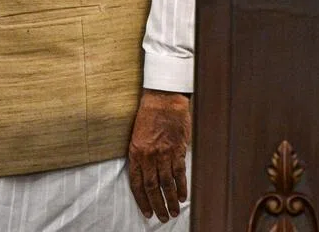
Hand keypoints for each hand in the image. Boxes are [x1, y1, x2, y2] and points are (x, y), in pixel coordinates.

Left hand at [128, 89, 190, 221]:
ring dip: (171, 200)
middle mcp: (149, 155)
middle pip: (153, 187)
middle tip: (162, 217)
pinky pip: (180, 173)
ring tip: (174, 212)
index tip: (147, 211)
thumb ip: (140, 155)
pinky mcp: (178, 150)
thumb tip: (144, 173)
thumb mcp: (136, 135)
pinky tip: (183, 196)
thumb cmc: (148, 115)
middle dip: (157, 204)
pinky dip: (182, 186)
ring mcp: (164, 154)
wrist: (163, 100)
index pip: (137, 182)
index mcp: (135, 152)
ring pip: (167, 183)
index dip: (142, 199)